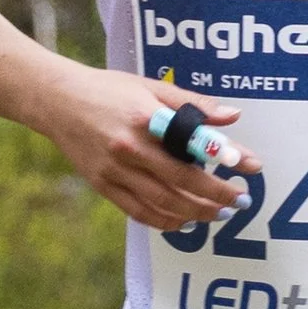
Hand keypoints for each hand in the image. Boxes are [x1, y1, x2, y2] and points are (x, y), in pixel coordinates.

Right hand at [40, 67, 261, 231]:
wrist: (57, 101)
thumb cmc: (108, 90)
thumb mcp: (151, 87)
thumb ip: (192, 104)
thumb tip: (234, 115)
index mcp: (145, 118)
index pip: (193, 142)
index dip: (225, 156)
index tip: (250, 166)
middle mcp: (129, 148)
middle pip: (182, 181)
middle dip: (217, 194)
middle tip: (241, 200)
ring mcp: (114, 170)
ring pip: (163, 202)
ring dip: (196, 212)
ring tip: (219, 214)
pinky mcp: (103, 185)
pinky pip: (139, 212)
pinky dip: (165, 221)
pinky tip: (184, 221)